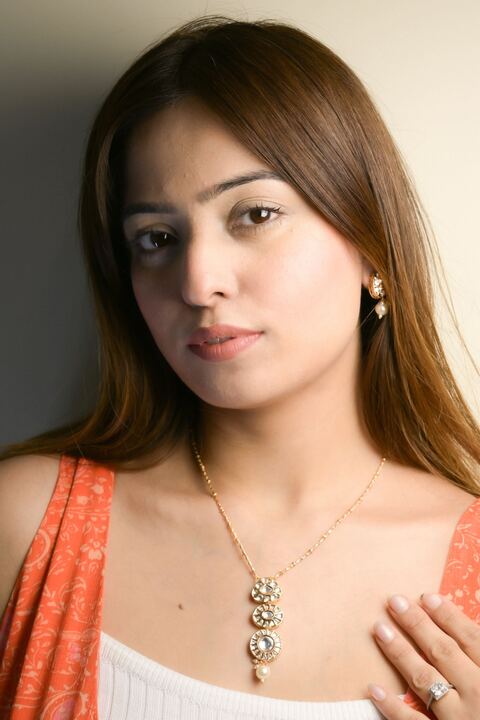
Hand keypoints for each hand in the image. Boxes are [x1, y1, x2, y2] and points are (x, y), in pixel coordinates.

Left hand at [367, 592, 479, 717]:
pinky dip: (393, 708)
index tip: (426, 596)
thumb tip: (475, 627)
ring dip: (400, 653)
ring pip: (426, 681)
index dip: (448, 616)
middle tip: (394, 601)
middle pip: (444, 653)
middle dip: (417, 624)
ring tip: (379, 629)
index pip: (472, 639)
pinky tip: (374, 688)